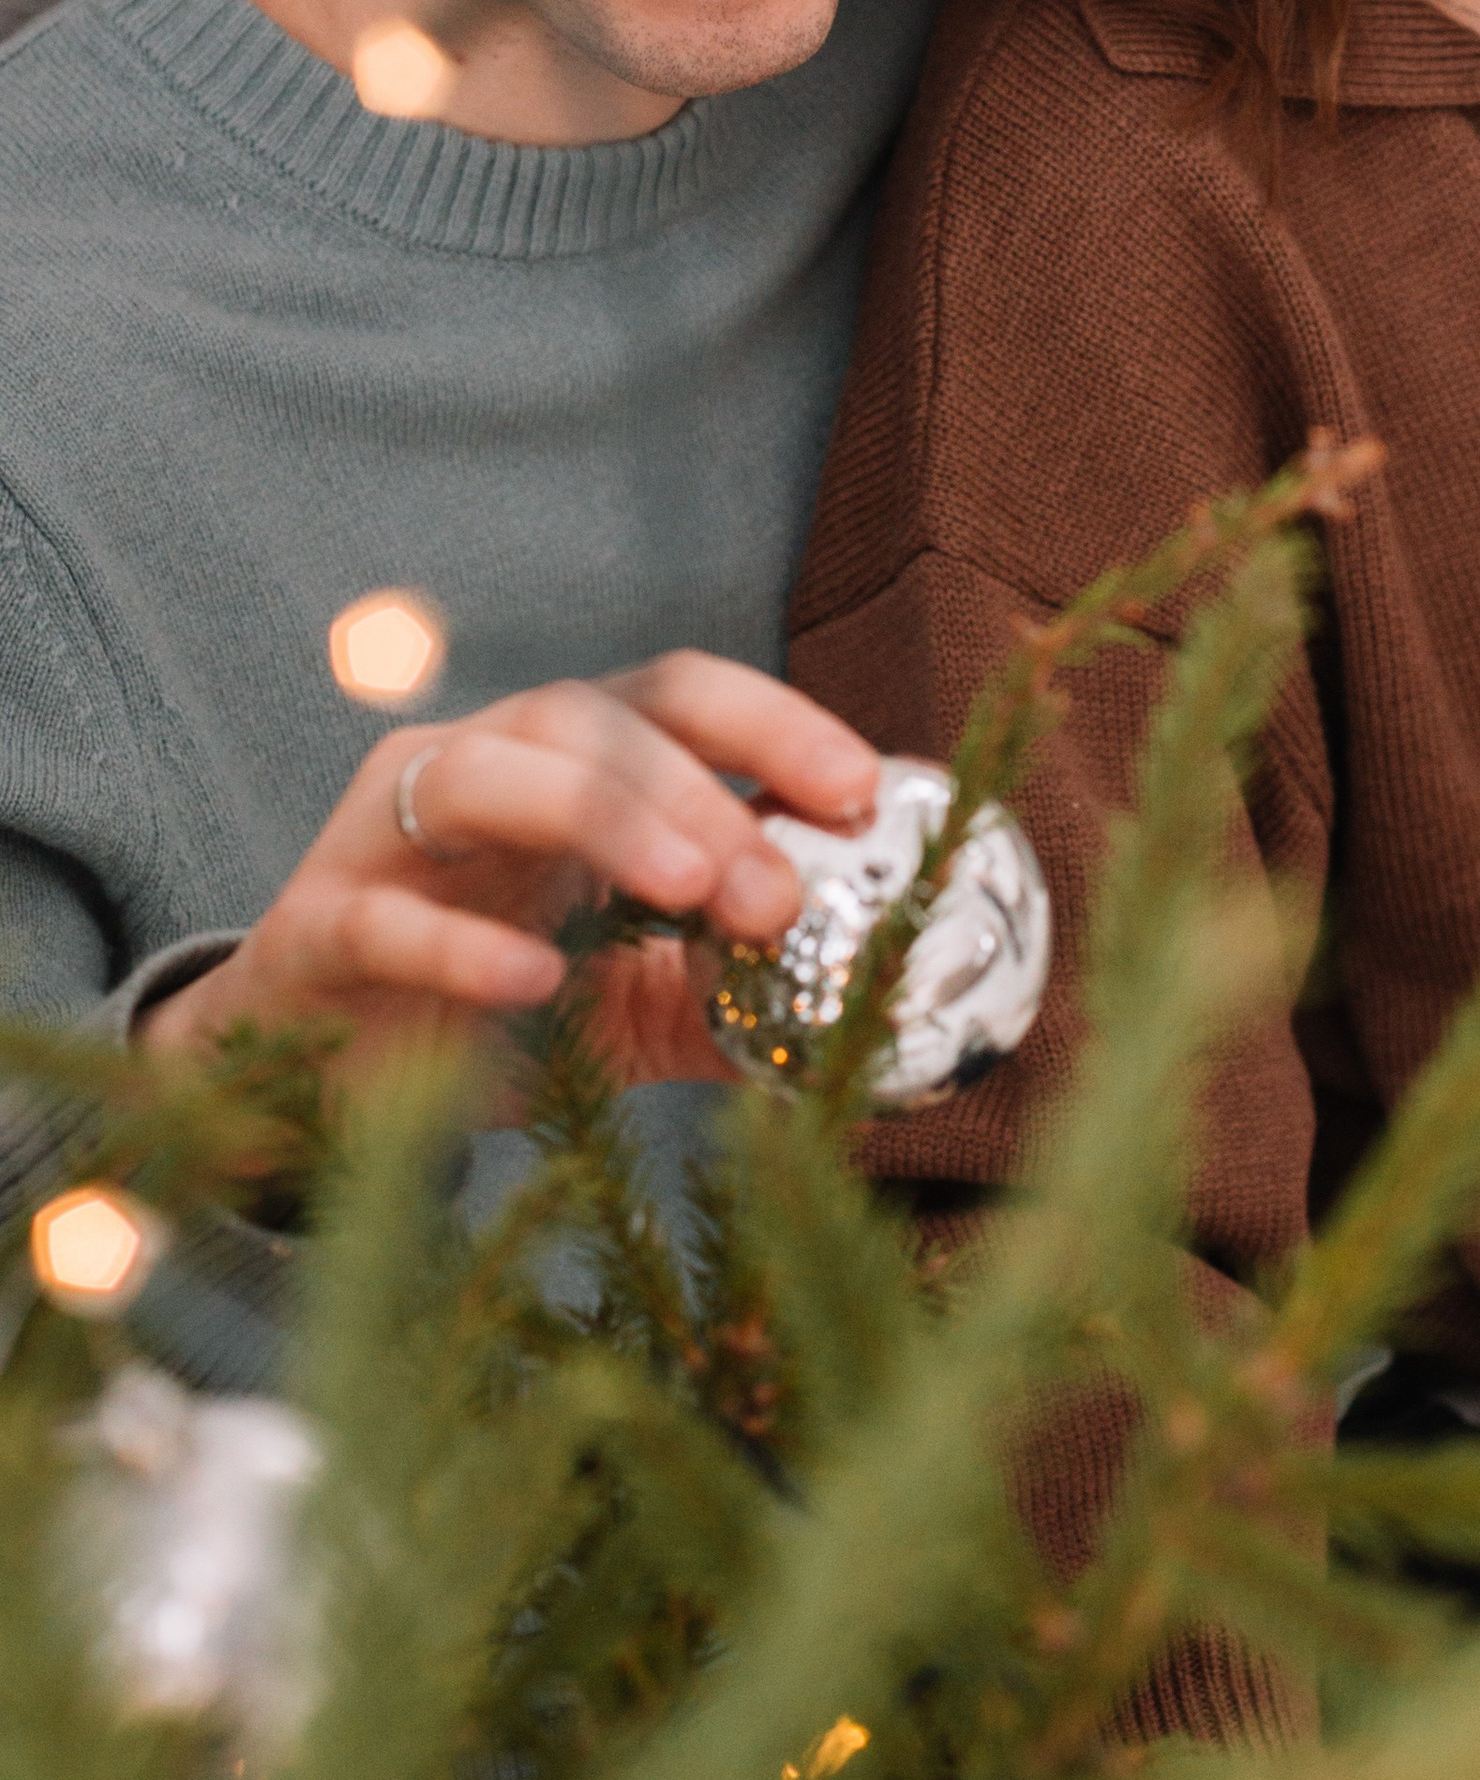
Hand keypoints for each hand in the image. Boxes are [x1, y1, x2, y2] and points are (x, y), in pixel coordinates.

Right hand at [137, 652, 877, 1083]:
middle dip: (698, 792)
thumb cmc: (498, 1013)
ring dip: (600, 816)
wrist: (321, 1086)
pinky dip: (462, 945)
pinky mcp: (316, 930)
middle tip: (777, 890)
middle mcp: (479, 766)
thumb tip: (862, 985)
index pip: (675, 694)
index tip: (859, 791)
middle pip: (592, 719)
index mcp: (569, 762)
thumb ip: (734, 982)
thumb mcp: (640, 1001)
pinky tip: (538, 981)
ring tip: (687, 888)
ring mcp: (385, 839)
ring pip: (486, 775)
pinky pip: (384, 917)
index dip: (772, 722)